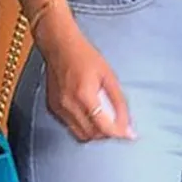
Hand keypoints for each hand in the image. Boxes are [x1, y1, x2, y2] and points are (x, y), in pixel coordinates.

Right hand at [34, 10, 134, 142]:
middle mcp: (68, 105)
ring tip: (104, 122)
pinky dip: (83, 127)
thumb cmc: (84, 56)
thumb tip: (128, 126)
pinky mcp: (53, 109)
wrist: (59, 46)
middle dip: (107, 134)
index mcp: (84, 95)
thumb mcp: (109, 76)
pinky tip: (90, 116)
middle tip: (118, 126)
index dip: (118, 133)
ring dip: (95, 133)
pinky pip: (71, 128)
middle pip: (92, 134)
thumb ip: (120, 103)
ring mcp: (59, 109)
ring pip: (81, 135)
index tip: (128, 135)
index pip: (103, 127)